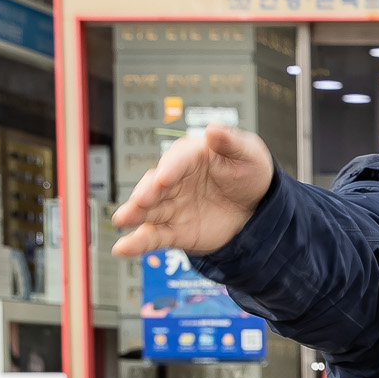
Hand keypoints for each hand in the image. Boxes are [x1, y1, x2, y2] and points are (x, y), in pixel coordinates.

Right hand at [111, 123, 275, 260]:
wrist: (256, 206)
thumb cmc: (248, 171)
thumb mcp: (248, 152)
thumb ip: (231, 142)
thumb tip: (214, 129)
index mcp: (188, 158)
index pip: (176, 162)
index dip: (170, 170)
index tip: (164, 179)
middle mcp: (173, 182)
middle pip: (153, 186)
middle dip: (146, 193)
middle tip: (141, 200)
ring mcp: (171, 206)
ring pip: (147, 211)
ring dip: (134, 215)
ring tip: (122, 220)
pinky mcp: (173, 231)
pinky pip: (153, 237)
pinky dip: (137, 243)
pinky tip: (123, 248)